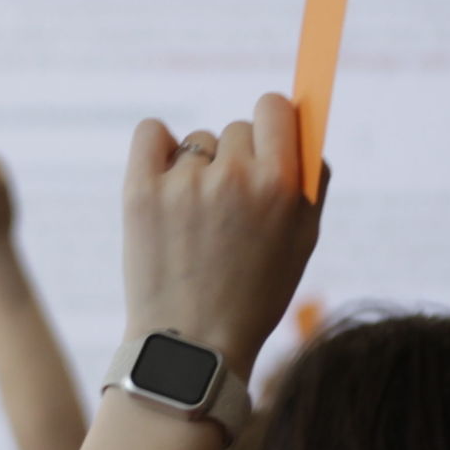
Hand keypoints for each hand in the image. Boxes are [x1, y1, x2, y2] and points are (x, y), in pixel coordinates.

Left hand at [122, 94, 327, 380]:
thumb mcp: (302, 241)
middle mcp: (233, 177)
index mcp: (280, 185)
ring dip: (199, 167)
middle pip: (236, 130)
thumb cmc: (254, 292)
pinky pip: (151, 132)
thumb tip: (303, 125)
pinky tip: (163, 176)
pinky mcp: (140, 190)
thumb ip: (309, 180)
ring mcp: (183, 182)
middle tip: (231, 207)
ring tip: (198, 220)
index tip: (267, 134)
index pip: (274, 108)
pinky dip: (157, 146)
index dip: (272, 119)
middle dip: (238, 158)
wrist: (193, 341)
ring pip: (196, 143)